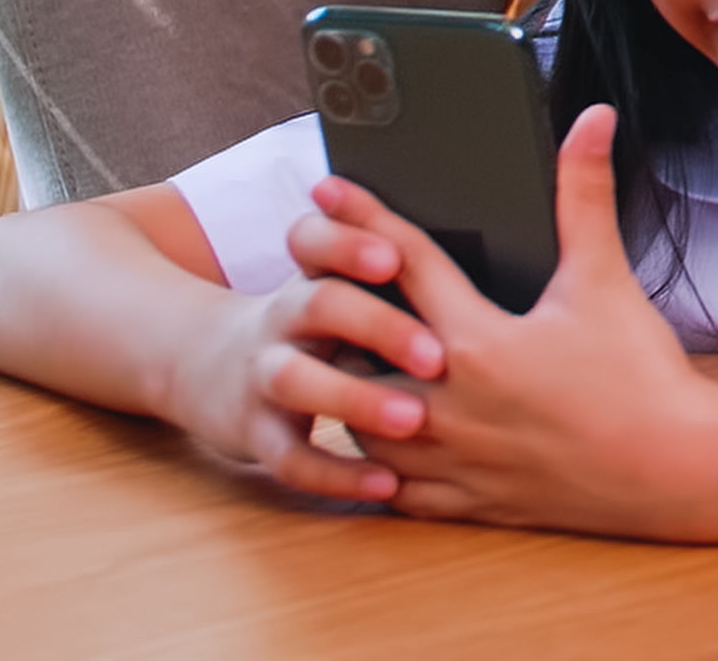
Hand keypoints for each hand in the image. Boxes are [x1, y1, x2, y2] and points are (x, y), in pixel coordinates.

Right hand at [152, 239, 444, 503]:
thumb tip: (507, 234)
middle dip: (376, 325)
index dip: (347, 242)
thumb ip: (399, 265)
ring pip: (296, 380)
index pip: (315, 240)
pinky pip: (291, 457)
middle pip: (319, 305)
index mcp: (312, 275)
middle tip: (436, 355)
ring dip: (355, 399)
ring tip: (414, 419)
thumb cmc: (315, 323)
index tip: (393, 255)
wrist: (211, 369)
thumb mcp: (334, 281)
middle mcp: (284, 318)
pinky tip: (387, 483)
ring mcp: (264, 375)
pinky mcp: (257, 433)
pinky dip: (337, 474)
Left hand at [322, 106, 717, 540]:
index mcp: (477, 340)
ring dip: (350, 395)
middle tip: (323, 290)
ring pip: (363, 426)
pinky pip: (396, 490)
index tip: (327, 190)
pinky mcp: (471, 500)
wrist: (679, 469)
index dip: (363, 217)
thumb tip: (591, 120)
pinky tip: (383, 443)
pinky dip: (379, 464)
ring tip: (347, 365)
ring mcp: (456, 458)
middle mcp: (450, 402)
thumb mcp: (605, 280)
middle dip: (337, 319)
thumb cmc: (643, 376)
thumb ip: (585, 196)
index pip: (403, 262)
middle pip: (357, 351)